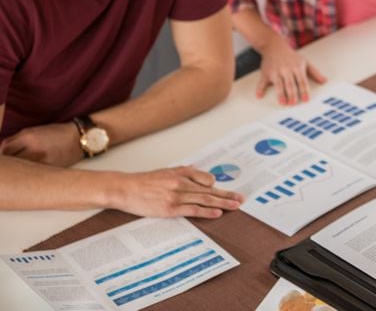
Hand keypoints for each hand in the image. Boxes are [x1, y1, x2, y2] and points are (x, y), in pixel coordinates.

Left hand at [0, 122, 82, 166]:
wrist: (81, 138)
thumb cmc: (58, 133)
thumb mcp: (36, 131)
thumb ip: (19, 140)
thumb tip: (4, 153)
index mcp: (27, 135)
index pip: (5, 148)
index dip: (2, 154)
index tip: (3, 158)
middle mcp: (32, 147)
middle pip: (10, 160)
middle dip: (9, 163)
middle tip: (10, 166)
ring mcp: (41, 159)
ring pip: (21, 168)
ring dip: (18, 170)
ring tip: (21, 170)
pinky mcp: (49, 168)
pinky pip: (33, 173)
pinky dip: (30, 173)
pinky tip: (31, 173)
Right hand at [108, 166, 243, 218]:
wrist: (125, 189)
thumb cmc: (144, 181)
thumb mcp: (166, 171)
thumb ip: (183, 171)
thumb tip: (197, 170)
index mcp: (181, 173)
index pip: (207, 179)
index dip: (217, 187)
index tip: (228, 192)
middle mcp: (181, 182)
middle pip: (210, 189)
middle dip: (227, 195)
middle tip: (241, 199)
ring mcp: (176, 195)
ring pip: (205, 199)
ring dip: (223, 203)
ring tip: (236, 206)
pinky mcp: (170, 208)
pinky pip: (193, 210)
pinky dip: (207, 211)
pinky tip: (217, 213)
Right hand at [257, 35, 326, 104]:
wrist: (274, 46)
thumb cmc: (291, 56)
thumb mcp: (305, 62)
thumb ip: (314, 72)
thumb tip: (324, 81)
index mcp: (296, 68)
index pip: (302, 81)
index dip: (304, 91)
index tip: (306, 99)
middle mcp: (286, 69)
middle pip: (290, 83)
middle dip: (292, 93)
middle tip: (294, 103)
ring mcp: (275, 71)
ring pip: (278, 84)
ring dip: (280, 94)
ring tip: (283, 103)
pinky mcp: (266, 73)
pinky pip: (262, 81)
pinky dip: (260, 88)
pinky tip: (259, 95)